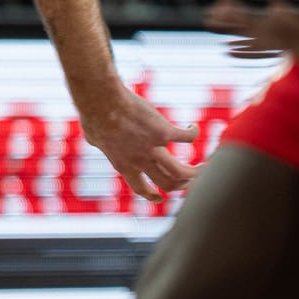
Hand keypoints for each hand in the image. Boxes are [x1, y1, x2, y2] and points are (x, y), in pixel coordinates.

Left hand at [77, 86, 198, 202]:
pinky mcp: (164, 132)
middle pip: (167, 184)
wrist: (102, 102)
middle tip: (192, 177)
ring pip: (181, 172)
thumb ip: (100, 144)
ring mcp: (153, 149)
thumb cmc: (94, 115)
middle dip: (182, 184)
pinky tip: (192, 127)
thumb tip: (96, 139)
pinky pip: (187, 138)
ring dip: (196, 171)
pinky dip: (193, 133)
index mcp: (124, 165)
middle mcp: (140, 162)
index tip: (160, 196)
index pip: (141, 188)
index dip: (153, 196)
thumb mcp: (94, 138)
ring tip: (205, 165)